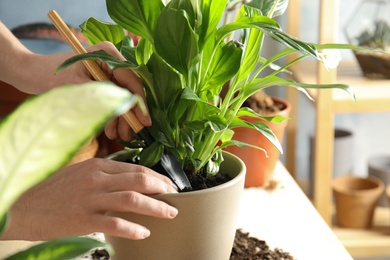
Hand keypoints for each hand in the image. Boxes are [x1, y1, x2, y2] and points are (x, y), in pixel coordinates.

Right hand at [1, 158, 177, 240]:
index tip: (168, 184)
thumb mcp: (81, 172)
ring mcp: (91, 199)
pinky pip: (114, 223)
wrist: (25, 206)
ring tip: (170, 213)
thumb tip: (131, 179)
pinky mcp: (83, 219)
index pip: (136, 168)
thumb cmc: (54, 190)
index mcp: (98, 166)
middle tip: (175, 197)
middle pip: (139, 180)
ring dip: (156, 206)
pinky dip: (132, 228)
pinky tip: (144, 232)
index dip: (157, 177)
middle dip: (162, 188)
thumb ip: (105, 173)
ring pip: (132, 199)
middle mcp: (97, 179)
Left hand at [20, 42, 150, 140]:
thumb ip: (106, 97)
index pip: (132, 80)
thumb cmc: (50, 76)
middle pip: (130, 90)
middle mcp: (112, 60)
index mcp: (108, 54)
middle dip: (130, 114)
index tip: (145, 122)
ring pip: (123, 98)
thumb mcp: (80, 88)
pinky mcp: (103, 81)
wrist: (31, 74)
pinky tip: (110, 130)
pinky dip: (113, 115)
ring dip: (122, 118)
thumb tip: (130, 111)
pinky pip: (114, 100)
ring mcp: (108, 71)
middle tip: (128, 135)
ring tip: (118, 136)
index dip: (140, 103)